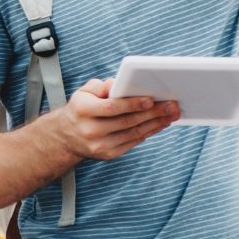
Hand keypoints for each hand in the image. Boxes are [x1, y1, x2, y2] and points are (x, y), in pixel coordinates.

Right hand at [59, 78, 178, 161]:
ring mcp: (100, 145)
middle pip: (127, 121)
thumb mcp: (84, 92)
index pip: (112, 107)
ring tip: (171, 115)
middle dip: (152, 113)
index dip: (133, 104)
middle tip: (172, 106)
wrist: (66, 137)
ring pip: (133, 133)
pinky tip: (159, 124)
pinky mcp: (108, 154)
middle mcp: (91, 129)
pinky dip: (148, 132)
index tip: (151, 99)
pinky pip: (133, 142)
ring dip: (155, 124)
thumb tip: (120, 84)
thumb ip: (101, 86)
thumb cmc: (81, 108)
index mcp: (83, 110)